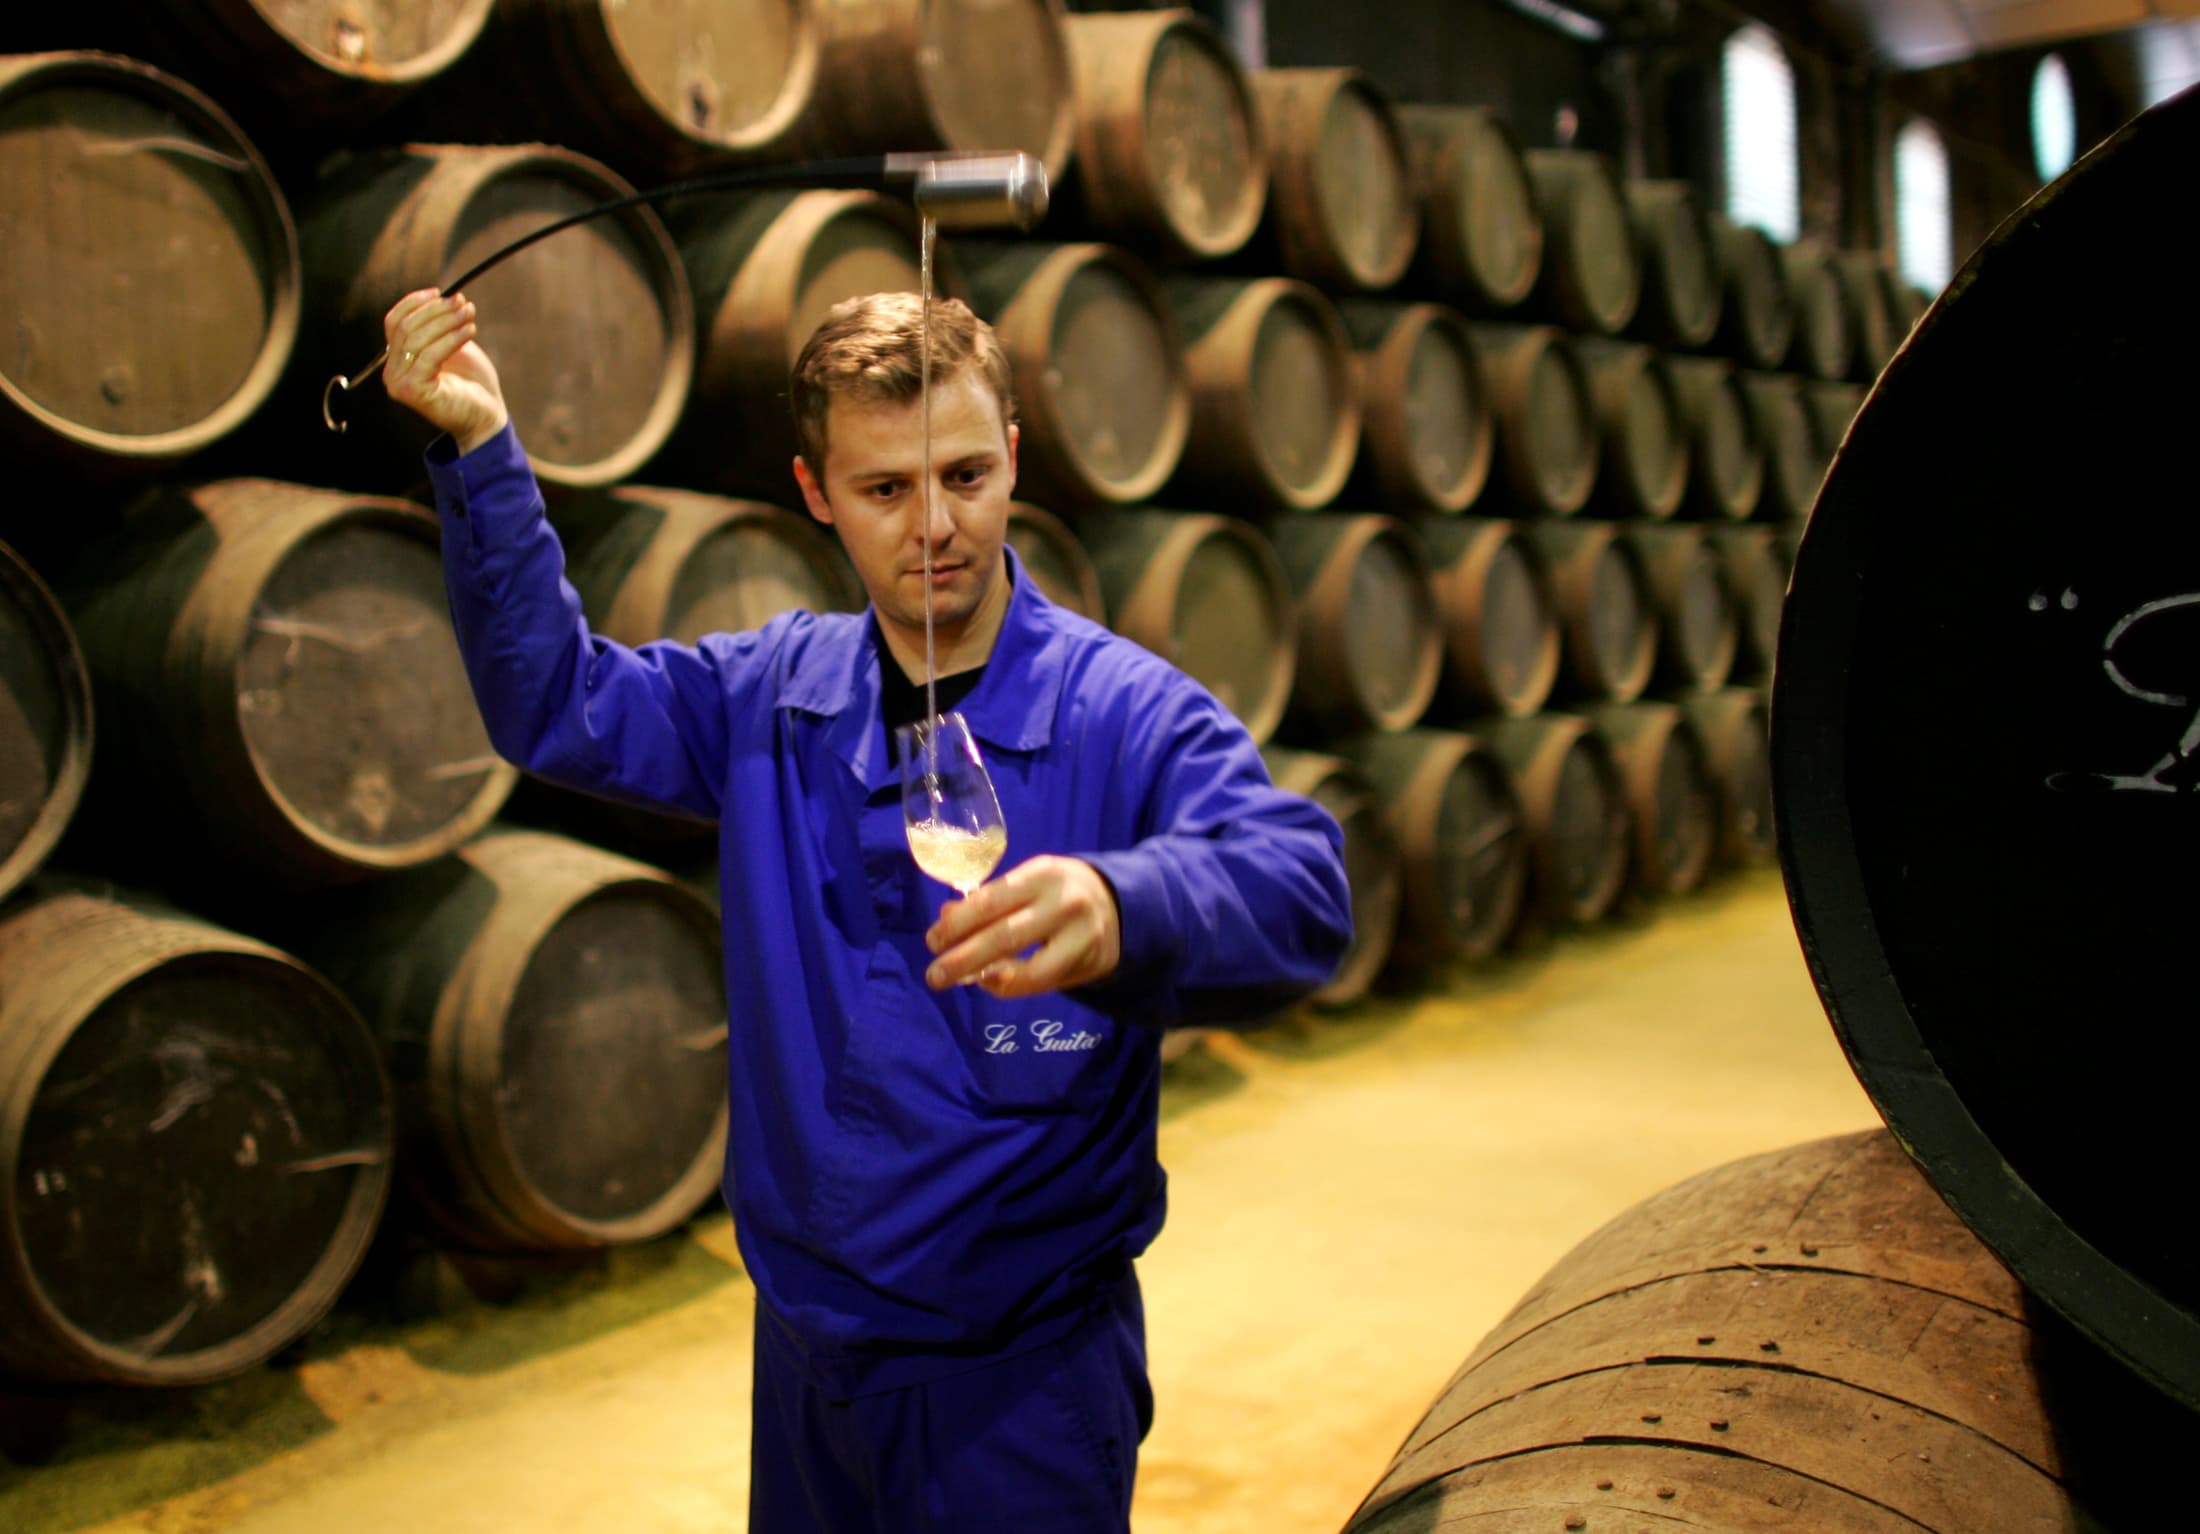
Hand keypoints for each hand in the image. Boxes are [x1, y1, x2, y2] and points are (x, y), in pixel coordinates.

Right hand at [383, 289, 508, 453]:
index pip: (394, 321)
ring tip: (470, 314)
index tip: (441, 292)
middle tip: (463, 303)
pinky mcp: (412, 391)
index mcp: (397, 358)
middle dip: (436, 310)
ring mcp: (399, 383)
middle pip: (406, 327)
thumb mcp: (454, 345)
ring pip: (416, 338)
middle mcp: (391, 371)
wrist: (485, 417)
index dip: (415, 303)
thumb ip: (443, 325)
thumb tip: (449, 295)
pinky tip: (470, 331)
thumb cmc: (471, 382)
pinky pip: (429, 356)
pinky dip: (451, 339)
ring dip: (446, 322)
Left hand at [924, 857, 1121, 998]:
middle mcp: (1064, 902)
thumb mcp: (1026, 883)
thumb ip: (989, 900)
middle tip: (935, 975)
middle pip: (1004, 936)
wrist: (1117, 902)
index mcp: (1041, 874)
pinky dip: (1013, 985)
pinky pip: (1044, 982)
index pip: (990, 901)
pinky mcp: (1091, 962)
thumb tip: (945, 919)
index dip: (957, 925)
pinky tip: (993, 982)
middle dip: (963, 958)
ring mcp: (1081, 935)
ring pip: (1029, 968)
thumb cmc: (1057, 891)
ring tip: (958, 983)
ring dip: (987, 979)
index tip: (933, 940)